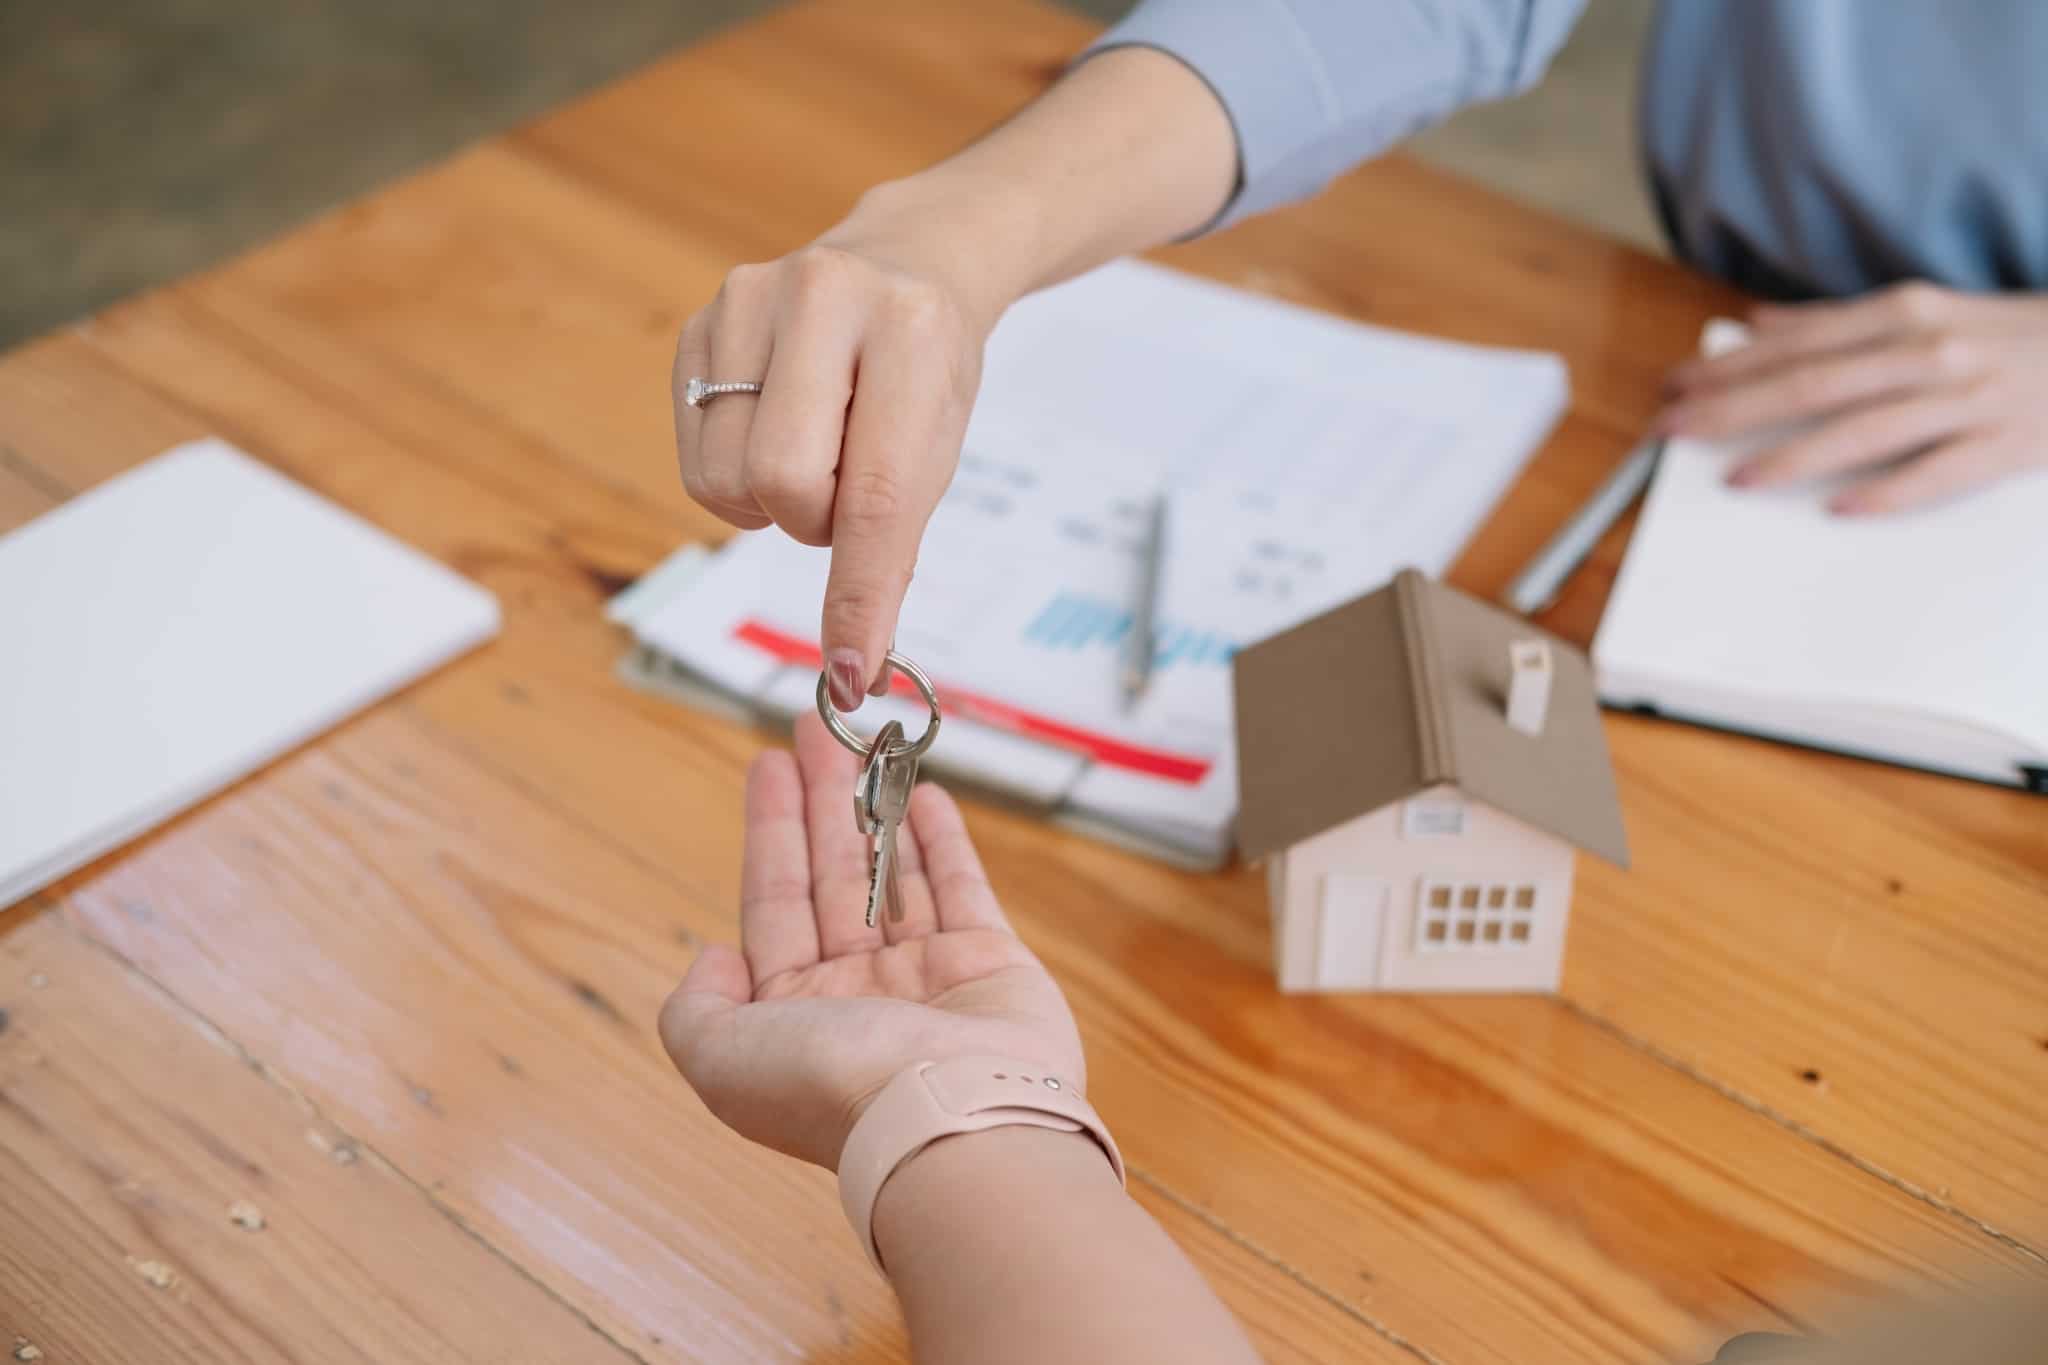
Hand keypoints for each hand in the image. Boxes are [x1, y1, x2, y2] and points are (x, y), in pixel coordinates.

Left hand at [657, 710, 1083, 1170]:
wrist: (952, 1119)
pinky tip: (925, 794)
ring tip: (869, 742)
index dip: (770, 830)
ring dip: (879, 807)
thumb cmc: (834, 1087)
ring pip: (895, 873)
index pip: (773, 902)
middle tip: (817, 729)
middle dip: (822, 799)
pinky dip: (943, 841)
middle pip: (832, 874)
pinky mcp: (991, 964)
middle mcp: (859, 994)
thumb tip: (713, 953)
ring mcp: (927, 977)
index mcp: (794, 1015)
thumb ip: (695, 1008)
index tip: (766, 765)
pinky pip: (962, 888)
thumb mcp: (720, 1058)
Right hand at [673, 184, 1010, 711]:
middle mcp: (823, 297)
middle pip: (783, 483)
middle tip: (842, 497)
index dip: (858, 595)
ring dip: (772, 503)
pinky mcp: (699, 322)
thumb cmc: (929, 368)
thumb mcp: (941, 442)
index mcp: (909, 332)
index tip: (850, 671)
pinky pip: (695, 453)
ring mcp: (748, 300)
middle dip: (813, 523)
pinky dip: (734, 474)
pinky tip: (774, 430)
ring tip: (813, 455)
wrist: (910, 260)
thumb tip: (851, 667)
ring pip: (727, 476)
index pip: (876, 494)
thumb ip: (893, 548)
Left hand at [1657, 283, 2047, 513]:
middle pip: (1813, 383)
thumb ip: (1840, 321)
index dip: (1729, 367)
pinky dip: (1888, 490)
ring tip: (1737, 478)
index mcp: (1905, 313)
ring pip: (1864, 428)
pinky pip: (1938, 473)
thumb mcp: (1927, 310)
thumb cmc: (2013, 336)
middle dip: (1734, 409)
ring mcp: (1968, 396)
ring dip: (1793, 455)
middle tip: (1676, 432)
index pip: (1797, 343)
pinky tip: (1841, 509)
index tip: (1675, 387)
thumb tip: (1760, 322)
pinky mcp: (2006, 443)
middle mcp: (1930, 349)